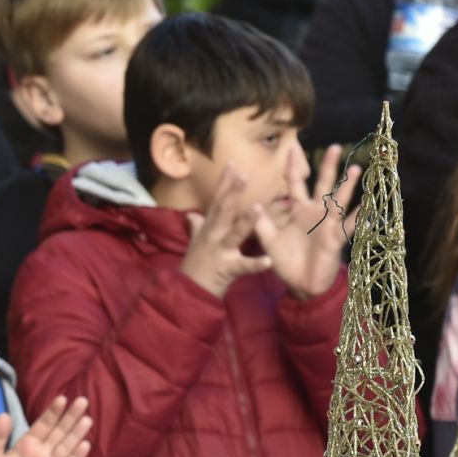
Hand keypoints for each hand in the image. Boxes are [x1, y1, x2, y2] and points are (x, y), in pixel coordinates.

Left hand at [0, 397, 93, 456]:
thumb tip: (3, 414)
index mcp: (27, 444)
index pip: (42, 425)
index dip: (52, 412)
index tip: (62, 398)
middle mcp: (41, 453)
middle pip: (58, 432)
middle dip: (70, 417)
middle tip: (82, 401)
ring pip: (65, 446)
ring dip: (76, 434)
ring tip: (87, 419)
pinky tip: (85, 445)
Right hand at [178, 163, 271, 298]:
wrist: (188, 294)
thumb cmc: (195, 268)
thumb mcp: (195, 244)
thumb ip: (196, 227)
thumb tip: (192, 215)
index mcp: (209, 228)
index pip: (217, 200)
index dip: (225, 182)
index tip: (233, 162)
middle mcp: (213, 236)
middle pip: (224, 211)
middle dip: (233, 192)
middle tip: (244, 174)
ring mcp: (219, 252)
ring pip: (234, 234)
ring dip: (246, 221)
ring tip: (259, 207)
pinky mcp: (227, 269)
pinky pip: (243, 266)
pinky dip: (256, 264)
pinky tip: (269, 260)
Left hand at [252, 143, 359, 299]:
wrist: (300, 285)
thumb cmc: (286, 261)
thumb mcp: (269, 240)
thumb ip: (261, 222)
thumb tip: (251, 203)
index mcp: (298, 210)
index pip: (295, 183)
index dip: (293, 166)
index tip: (292, 147)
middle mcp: (315, 212)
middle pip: (323, 184)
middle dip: (329, 167)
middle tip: (336, 146)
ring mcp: (327, 224)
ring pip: (338, 200)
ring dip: (347, 185)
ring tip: (355, 168)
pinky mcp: (335, 239)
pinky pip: (349, 226)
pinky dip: (358, 216)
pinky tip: (366, 205)